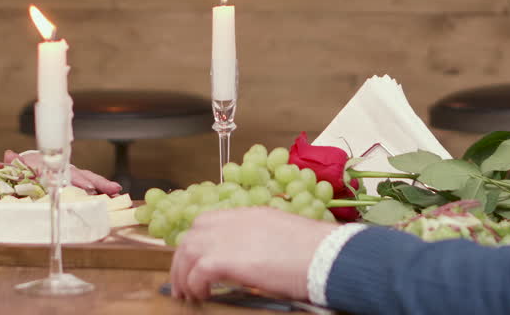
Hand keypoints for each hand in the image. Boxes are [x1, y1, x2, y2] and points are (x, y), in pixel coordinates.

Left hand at [6, 149, 121, 194]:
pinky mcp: (75, 180)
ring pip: (89, 178)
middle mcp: (64, 169)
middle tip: (111, 190)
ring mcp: (71, 174)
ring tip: (117, 191)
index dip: (78, 180)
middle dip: (97, 182)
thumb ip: (14, 162)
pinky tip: (113, 195)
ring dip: (103, 185)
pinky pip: (90, 183)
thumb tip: (9, 155)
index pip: (66, 173)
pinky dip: (102, 188)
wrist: (30, 163)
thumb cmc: (25, 166)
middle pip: (83, 175)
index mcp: (53, 167)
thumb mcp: (18, 165)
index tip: (87, 186)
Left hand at [169, 207, 336, 302]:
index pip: (210, 220)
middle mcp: (234, 221)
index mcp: (250, 214)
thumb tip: (258, 259)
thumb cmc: (317, 250)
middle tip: (185, 279)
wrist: (325, 255)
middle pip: (193, 233)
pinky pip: (196, 272)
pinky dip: (194, 284)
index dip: (199, 240)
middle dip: (184, 257)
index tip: (197, 258)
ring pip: (187, 250)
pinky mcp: (224, 259)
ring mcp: (227, 238)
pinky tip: (202, 296)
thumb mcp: (286, 236)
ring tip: (188, 293)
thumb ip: (264, 241)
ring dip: (183, 273)